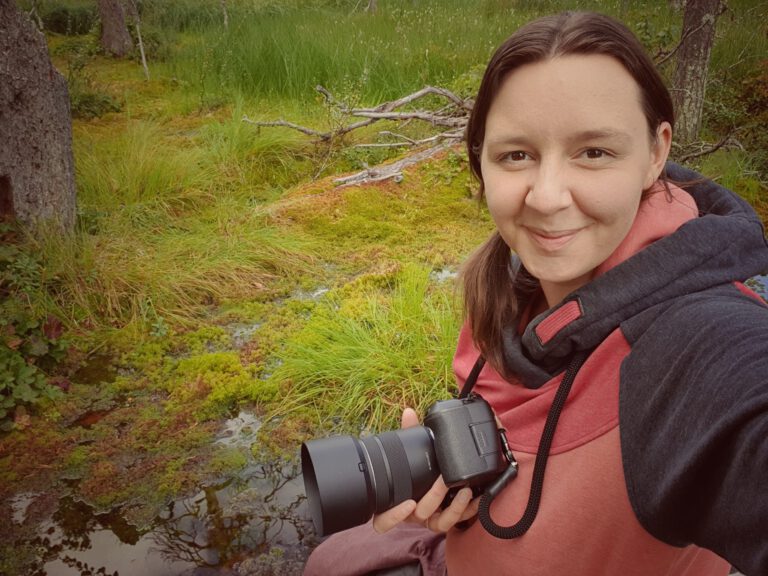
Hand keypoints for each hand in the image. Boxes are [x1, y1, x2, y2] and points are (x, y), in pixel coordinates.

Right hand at [371, 407, 479, 533]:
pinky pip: (459, 521)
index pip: (384, 521)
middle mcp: (413, 516)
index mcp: (396, 504)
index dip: (394, 516)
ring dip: (454, 507)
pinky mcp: (448, 519)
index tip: (409, 503)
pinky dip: (469, 509)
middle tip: (444, 480)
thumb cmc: (413, 473)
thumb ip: (408, 435)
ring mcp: (431, 520)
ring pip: (442, 522)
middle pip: (421, 513)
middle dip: (434, 496)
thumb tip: (409, 412)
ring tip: (464, 490)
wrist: (431, 487)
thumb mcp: (410, 455)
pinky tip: (477, 497)